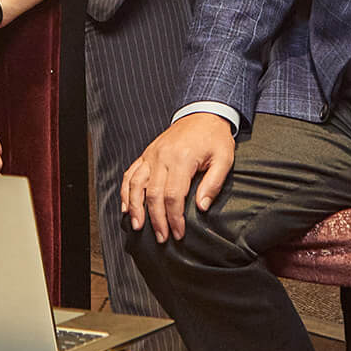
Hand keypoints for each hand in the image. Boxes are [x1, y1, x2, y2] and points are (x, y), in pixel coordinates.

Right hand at [120, 113, 236, 242]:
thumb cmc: (215, 137)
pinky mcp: (146, 154)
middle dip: (156, 220)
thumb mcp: (224, 158)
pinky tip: (126, 207)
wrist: (203, 113)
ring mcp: (151, 155)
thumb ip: (213, 183)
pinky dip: (125, 191)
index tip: (178, 233)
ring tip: (138, 226)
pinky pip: (130, 174)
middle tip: (161, 238)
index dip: (174, 218)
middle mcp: (162, 157)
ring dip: (135, 208)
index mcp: (182, 159)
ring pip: (136, 185)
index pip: (173, 196)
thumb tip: (202, 207)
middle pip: (153, 194)